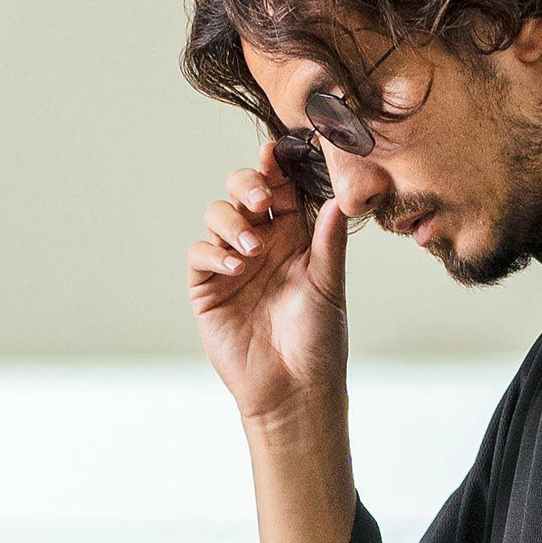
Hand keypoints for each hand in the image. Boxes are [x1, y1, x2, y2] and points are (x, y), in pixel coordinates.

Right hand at [185, 135, 351, 426]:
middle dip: (249, 184)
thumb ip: (329, 241)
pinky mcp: (209, 287)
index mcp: (295, 238)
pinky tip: (235, 265)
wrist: (295, 390)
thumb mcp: (329, 286)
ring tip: (252, 247)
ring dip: (232, 220)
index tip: (276, 152)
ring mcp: (233, 263)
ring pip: (218, 215)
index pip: (282, 190)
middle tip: (262, 200)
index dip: (277, 168)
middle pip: (244, 191)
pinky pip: (200, 253)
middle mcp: (263, 244)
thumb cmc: (319, 342)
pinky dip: (214, 252)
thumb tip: (341, 196)